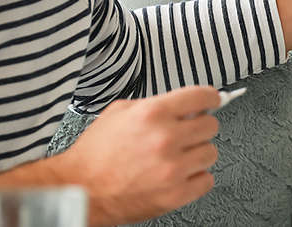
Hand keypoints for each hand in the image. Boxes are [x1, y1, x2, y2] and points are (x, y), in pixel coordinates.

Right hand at [57, 87, 221, 226]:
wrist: (79, 189)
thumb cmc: (95, 154)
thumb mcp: (119, 113)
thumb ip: (154, 105)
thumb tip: (184, 106)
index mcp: (152, 114)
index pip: (202, 97)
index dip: (210, 98)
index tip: (212, 102)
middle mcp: (165, 139)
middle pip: (211, 126)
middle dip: (199, 128)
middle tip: (187, 133)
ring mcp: (172, 168)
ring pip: (210, 153)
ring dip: (197, 154)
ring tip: (178, 157)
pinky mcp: (175, 194)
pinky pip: (206, 180)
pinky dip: (196, 178)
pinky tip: (179, 175)